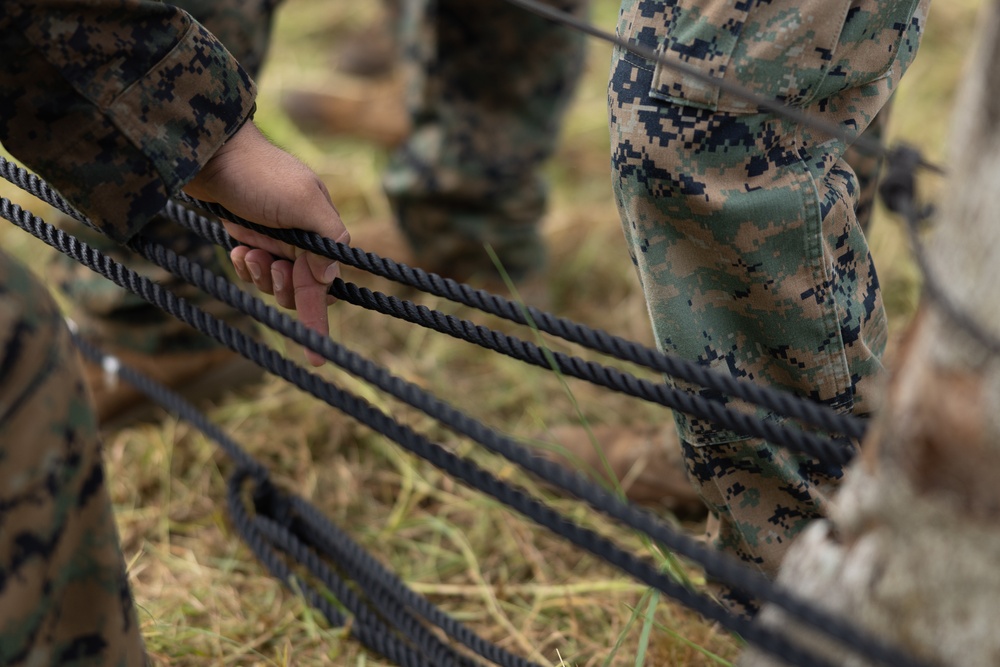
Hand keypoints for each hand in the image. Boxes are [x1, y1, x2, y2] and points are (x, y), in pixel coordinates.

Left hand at [183, 121, 348, 365]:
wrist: (212, 154)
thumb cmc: (260, 174)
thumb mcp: (304, 200)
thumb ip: (328, 238)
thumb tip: (331, 276)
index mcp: (321, 233)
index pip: (326, 286)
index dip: (318, 319)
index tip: (317, 357)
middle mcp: (302, 240)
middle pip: (299, 291)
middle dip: (282, 287)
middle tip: (270, 266)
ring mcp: (275, 241)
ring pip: (274, 284)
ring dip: (261, 275)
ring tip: (249, 250)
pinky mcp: (250, 239)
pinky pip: (253, 271)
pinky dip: (246, 266)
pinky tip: (238, 246)